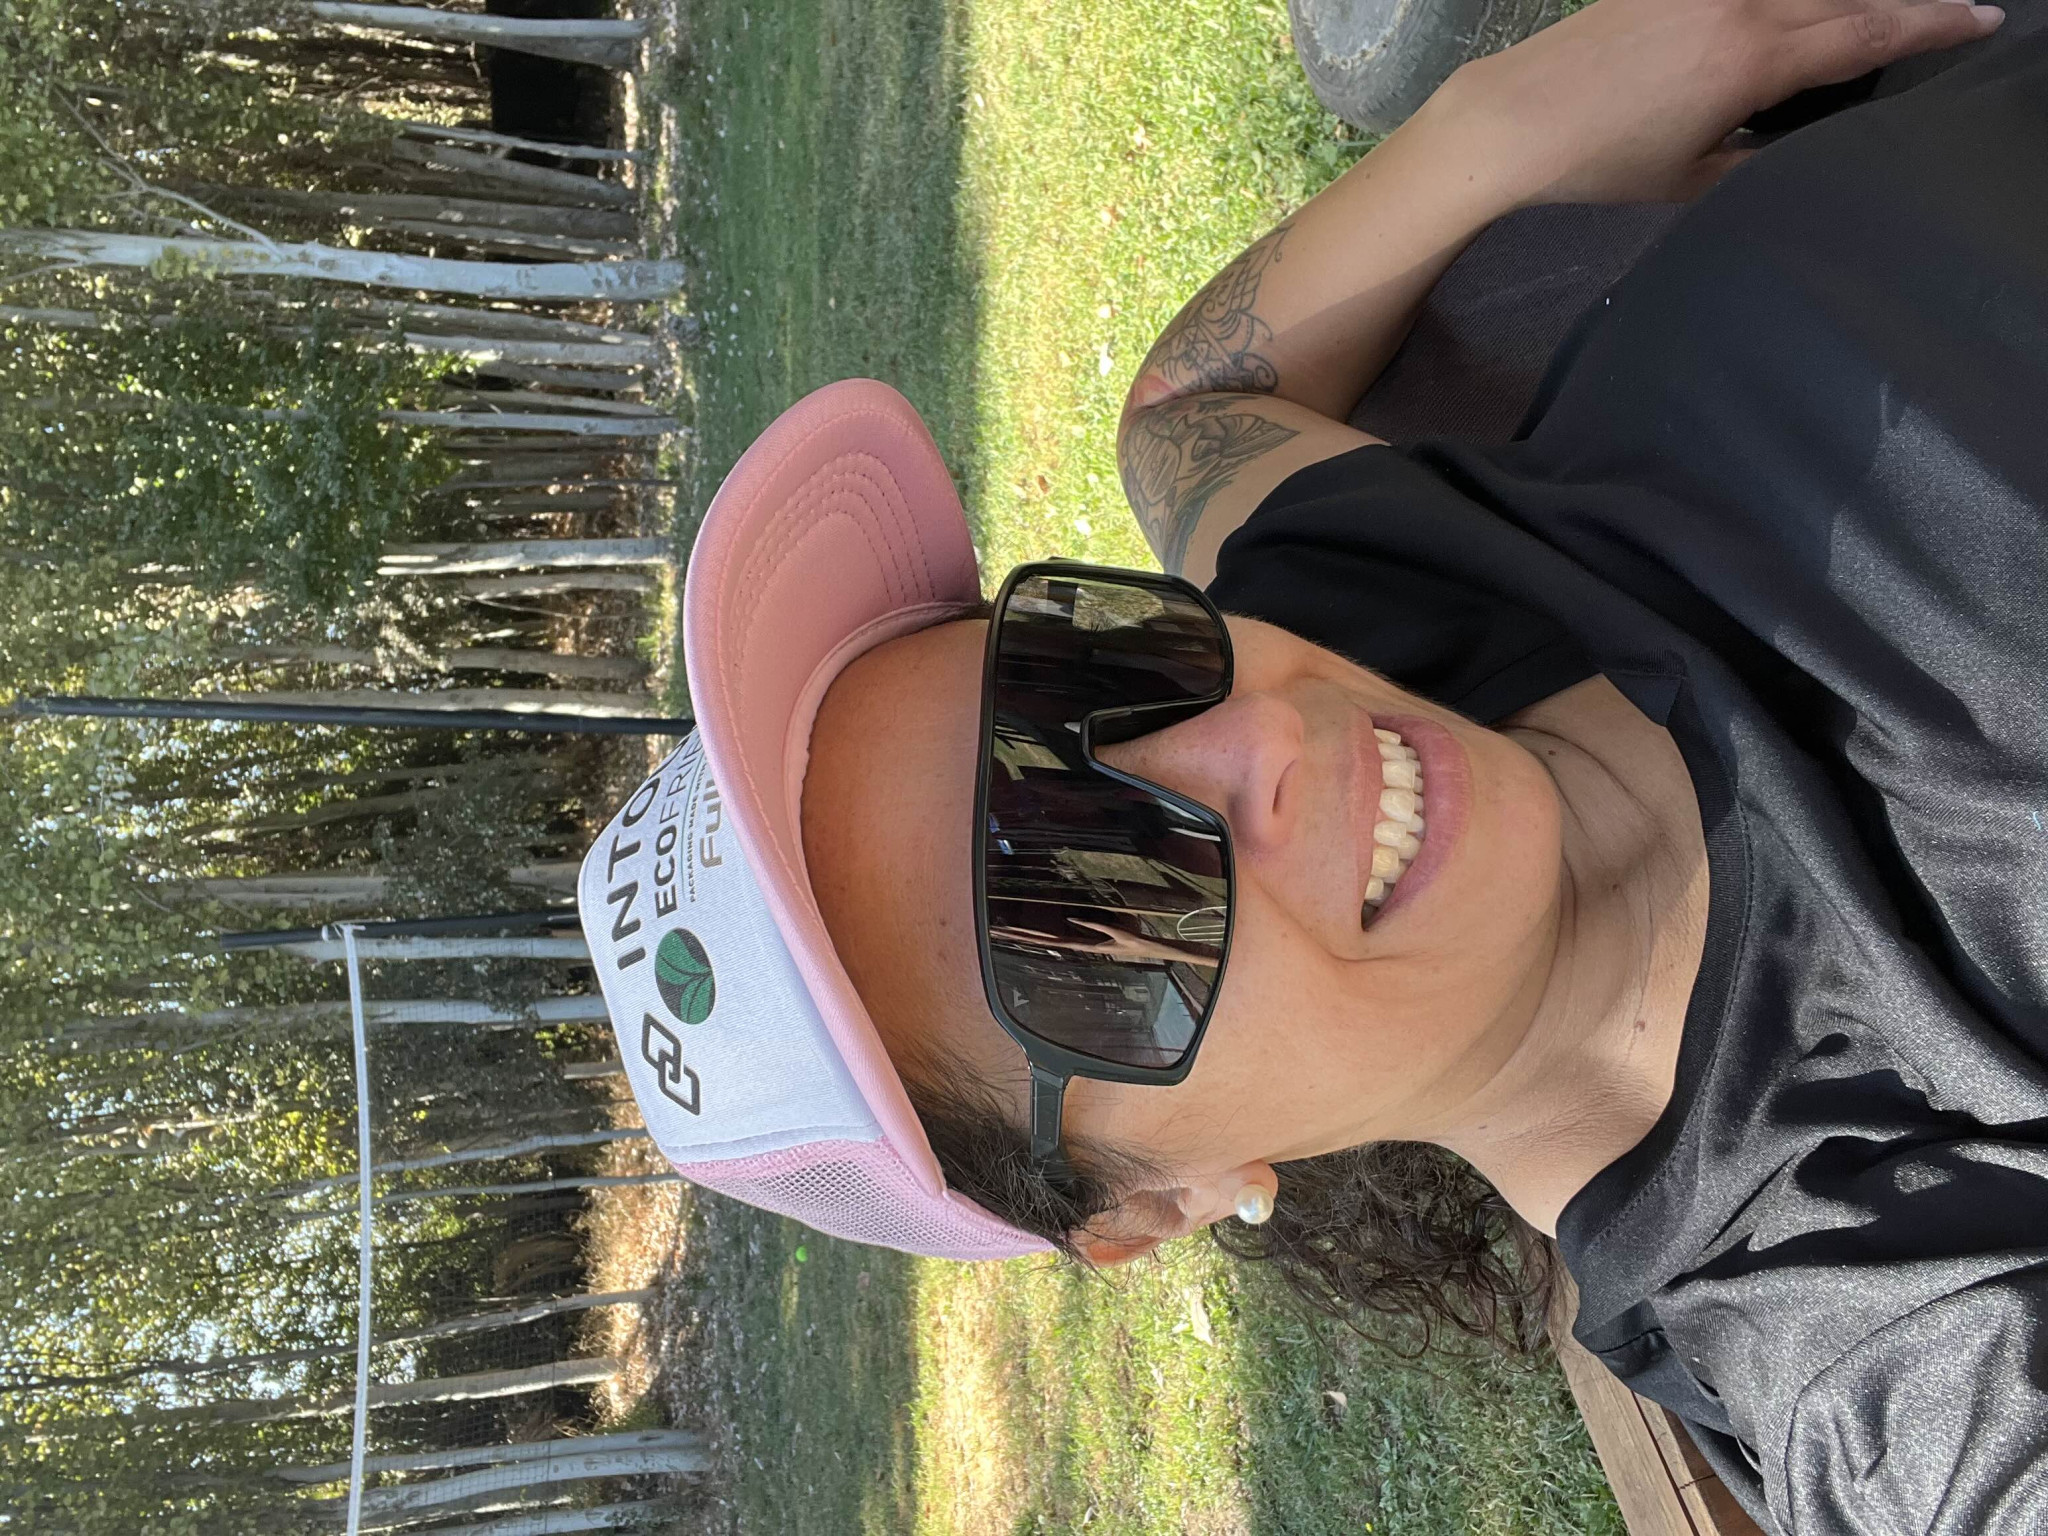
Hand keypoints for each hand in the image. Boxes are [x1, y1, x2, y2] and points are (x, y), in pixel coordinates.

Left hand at [1429, 0, 2002, 203]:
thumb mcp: (1689, 179)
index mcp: (1754, 60)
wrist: (1514, 120)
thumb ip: (1750, 158)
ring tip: (1874, 14)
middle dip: (1902, 4)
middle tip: (1953, 8)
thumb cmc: (1598, 161)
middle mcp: (1738, 7)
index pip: (1866, 36)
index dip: (1930, 26)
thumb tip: (1784, 148)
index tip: (1980, 19)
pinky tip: (1787, 15)